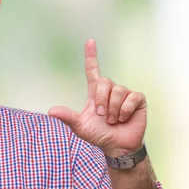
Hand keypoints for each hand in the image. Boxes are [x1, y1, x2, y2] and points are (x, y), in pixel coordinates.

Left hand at [48, 39, 146, 156]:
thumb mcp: (80, 126)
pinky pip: (131, 98)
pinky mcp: (137, 100)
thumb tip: (50, 111)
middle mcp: (110, 91)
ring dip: (113, 109)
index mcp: (95, 93)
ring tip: (112, 120)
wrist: (116, 147)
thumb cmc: (99, 134)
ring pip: (118, 90)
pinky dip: (124, 110)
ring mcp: (125, 94)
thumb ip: (67, 117)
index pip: (92, 71)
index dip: (91, 56)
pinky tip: (123, 119)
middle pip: (104, 81)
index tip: (90, 41)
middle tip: (102, 116)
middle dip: (101, 99)